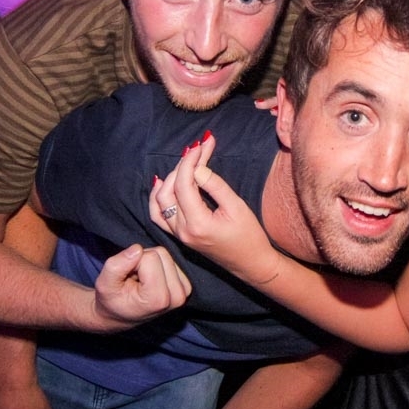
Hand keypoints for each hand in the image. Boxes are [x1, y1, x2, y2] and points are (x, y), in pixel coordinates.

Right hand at [92, 243, 192, 329]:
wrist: (119, 315)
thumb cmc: (112, 300)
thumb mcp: (104, 284)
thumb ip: (117, 266)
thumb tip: (137, 249)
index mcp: (158, 299)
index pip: (149, 257)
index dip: (132, 262)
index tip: (127, 279)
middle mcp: (176, 297)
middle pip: (161, 254)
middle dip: (142, 261)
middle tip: (133, 279)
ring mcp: (183, 292)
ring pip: (166, 255)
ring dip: (150, 263)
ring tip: (140, 280)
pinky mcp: (185, 287)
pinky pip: (172, 260)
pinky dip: (158, 265)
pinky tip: (149, 280)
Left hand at [149, 133, 280, 283]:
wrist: (250, 263)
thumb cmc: (249, 236)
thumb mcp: (237, 208)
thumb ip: (215, 186)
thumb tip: (197, 168)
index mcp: (198, 223)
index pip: (184, 185)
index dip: (191, 161)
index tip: (202, 144)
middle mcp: (183, 230)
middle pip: (170, 190)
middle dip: (183, 165)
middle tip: (199, 148)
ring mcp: (179, 234)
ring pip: (160, 202)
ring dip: (170, 179)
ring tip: (185, 162)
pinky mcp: (179, 235)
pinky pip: (159, 215)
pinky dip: (158, 197)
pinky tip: (163, 183)